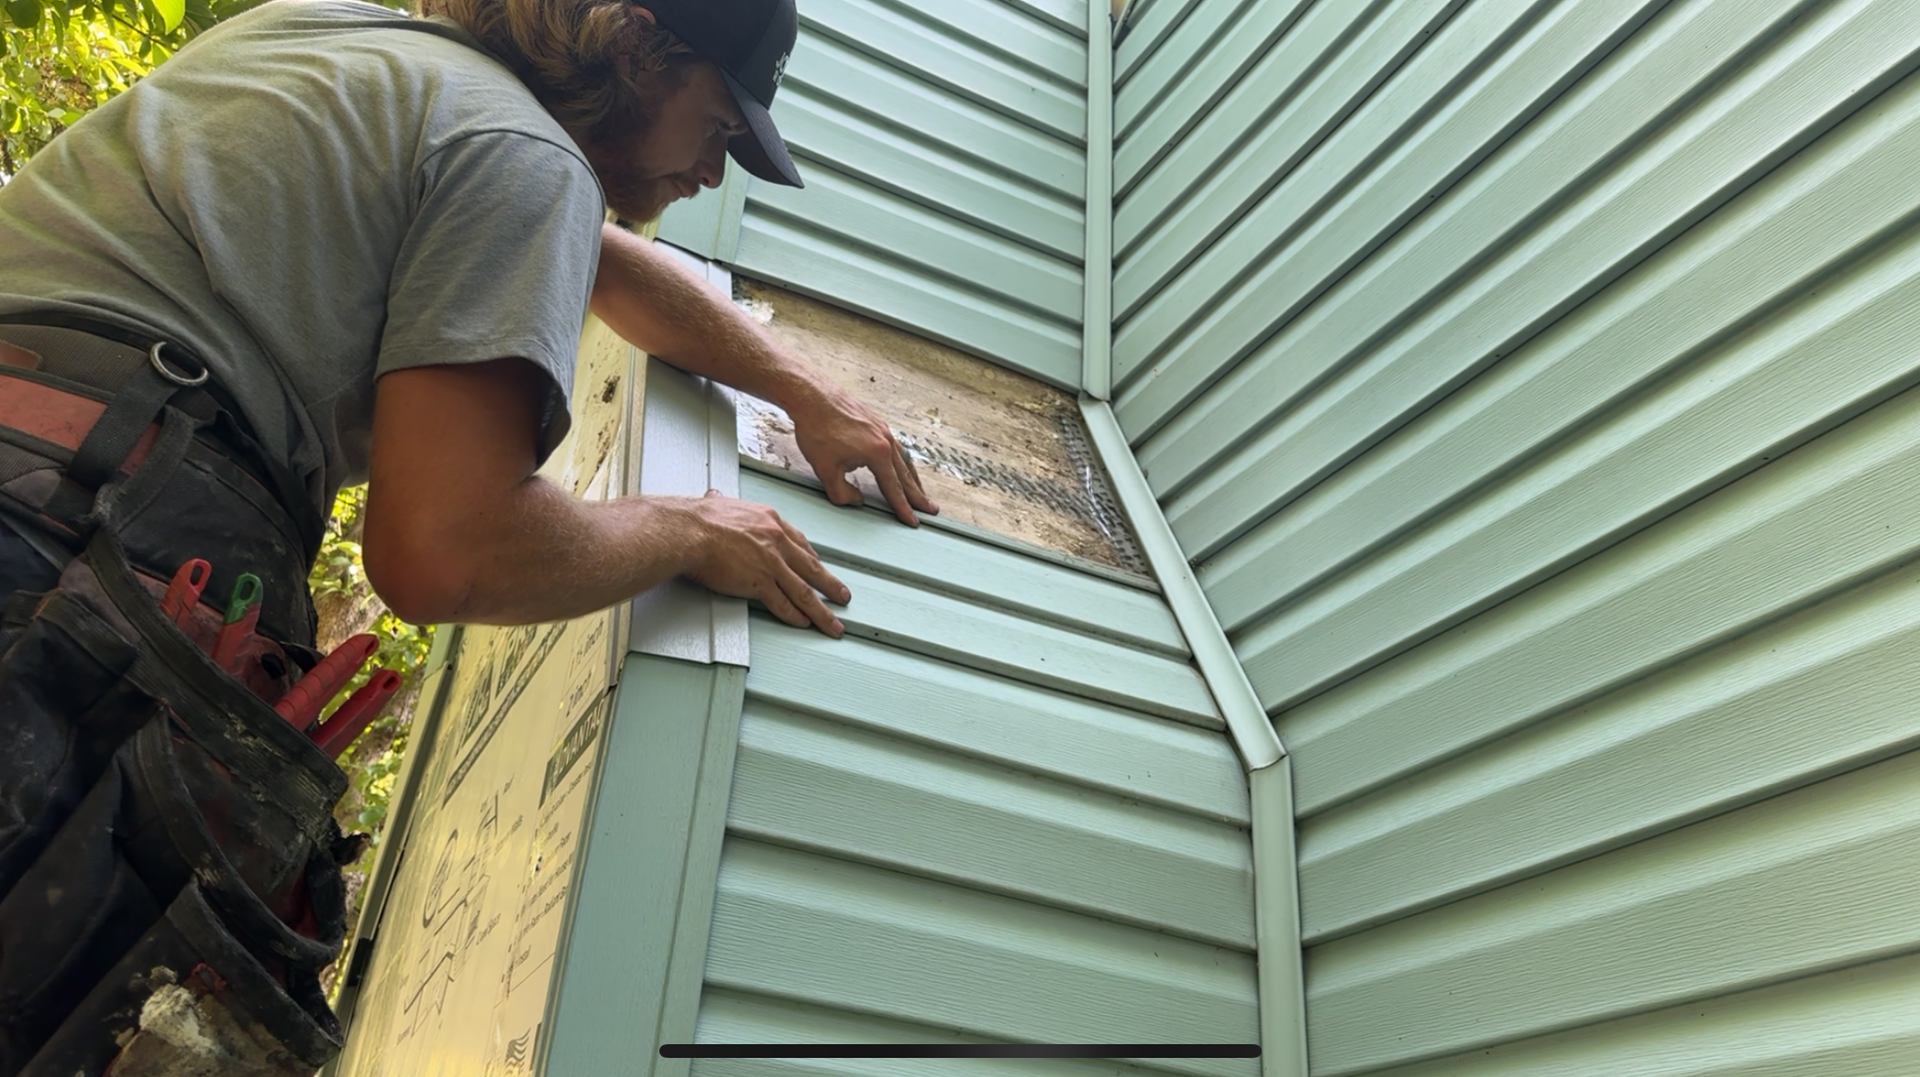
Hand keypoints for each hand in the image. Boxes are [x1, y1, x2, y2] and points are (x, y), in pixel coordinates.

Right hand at [678, 489, 851, 636]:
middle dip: (831, 586)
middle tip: (843, 596)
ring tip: (833, 623)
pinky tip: (804, 623)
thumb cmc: (699, 519)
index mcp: (770, 521)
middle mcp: (777, 542)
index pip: (800, 542)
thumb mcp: (718, 503)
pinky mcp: (760, 582)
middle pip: (812, 568)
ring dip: (822, 611)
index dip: (812, 559)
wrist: (690, 532)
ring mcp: (771, 563)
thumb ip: (722, 503)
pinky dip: (795, 616)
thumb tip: (714, 497)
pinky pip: (783, 604)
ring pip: (804, 592)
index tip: (820, 567)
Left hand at [787, 382, 939, 526]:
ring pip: (903, 460)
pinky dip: (901, 461)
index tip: (912, 521)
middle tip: (930, 509)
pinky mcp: (875, 422)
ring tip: (919, 491)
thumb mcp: (825, 470)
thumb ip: (841, 493)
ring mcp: (883, 429)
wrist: (811, 396)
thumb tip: (856, 501)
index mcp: (878, 453)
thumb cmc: (817, 429)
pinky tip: (899, 465)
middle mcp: (886, 441)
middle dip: (917, 495)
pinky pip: (895, 447)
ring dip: (912, 478)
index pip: (893, 488)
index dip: (903, 508)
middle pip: (905, 475)